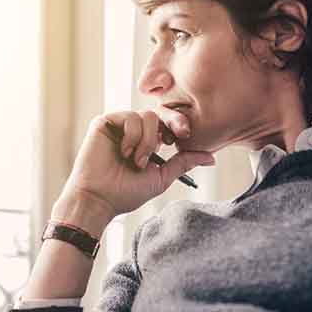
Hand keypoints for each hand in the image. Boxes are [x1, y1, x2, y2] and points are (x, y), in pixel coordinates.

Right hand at [58, 106, 214, 220]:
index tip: (185, 136)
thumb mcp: (162, 177)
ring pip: (147, 116)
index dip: (179, 125)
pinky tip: (124, 153)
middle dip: (173, 122)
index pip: (169, 123)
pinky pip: (129, 117)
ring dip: (147, 141)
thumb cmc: (126, 193)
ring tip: (137, 161)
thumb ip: (184, 162)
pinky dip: (132, 136)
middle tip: (177, 136)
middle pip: (161, 112)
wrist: (100, 199)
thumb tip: (212, 158)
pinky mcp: (104, 122)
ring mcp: (119, 126)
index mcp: (148, 142)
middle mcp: (134, 131)